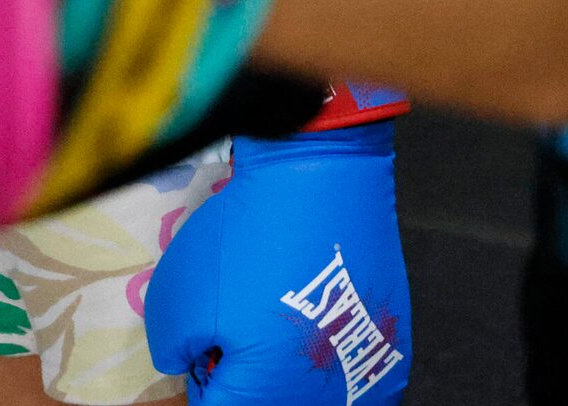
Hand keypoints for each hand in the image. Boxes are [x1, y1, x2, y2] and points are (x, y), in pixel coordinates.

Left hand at [144, 126, 411, 404]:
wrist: (323, 183)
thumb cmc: (245, 243)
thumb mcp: (177, 297)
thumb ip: (175, 349)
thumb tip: (187, 364)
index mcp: (265, 396)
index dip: (204, 375)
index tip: (203, 343)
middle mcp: (322, 402)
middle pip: (266, 402)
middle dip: (244, 374)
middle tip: (236, 325)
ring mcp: (366, 382)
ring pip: (308, 393)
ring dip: (284, 367)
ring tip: (275, 312)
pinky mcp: (392, 352)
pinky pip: (348, 376)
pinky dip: (326, 356)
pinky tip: (316, 313)